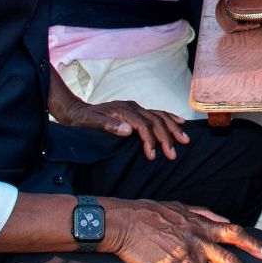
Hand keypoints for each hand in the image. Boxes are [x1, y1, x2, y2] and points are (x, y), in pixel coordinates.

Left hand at [54, 98, 189, 159]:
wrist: (77, 111)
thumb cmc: (83, 120)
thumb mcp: (91, 123)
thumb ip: (109, 126)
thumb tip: (128, 130)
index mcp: (124, 110)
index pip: (143, 125)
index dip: (150, 140)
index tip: (153, 156)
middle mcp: (133, 107)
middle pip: (155, 121)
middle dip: (166, 138)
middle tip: (172, 154)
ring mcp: (136, 108)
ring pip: (160, 116)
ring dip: (173, 128)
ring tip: (184, 140)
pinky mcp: (136, 110)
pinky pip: (157, 113)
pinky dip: (169, 118)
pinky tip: (179, 122)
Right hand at [106, 198, 261, 262]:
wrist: (125, 221)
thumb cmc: (151, 213)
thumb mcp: (182, 207)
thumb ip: (204, 215)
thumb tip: (223, 220)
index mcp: (202, 227)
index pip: (235, 233)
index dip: (253, 243)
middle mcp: (197, 242)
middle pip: (229, 262)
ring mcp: (183, 256)